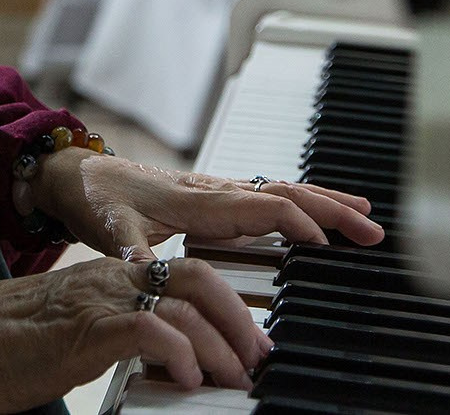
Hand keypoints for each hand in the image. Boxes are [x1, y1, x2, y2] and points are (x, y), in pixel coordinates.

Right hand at [0, 254, 268, 410]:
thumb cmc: (8, 345)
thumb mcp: (79, 335)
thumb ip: (121, 340)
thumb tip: (164, 371)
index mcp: (113, 280)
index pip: (185, 274)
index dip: (226, 303)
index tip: (249, 341)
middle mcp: (113, 281)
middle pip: (199, 277)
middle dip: (240, 316)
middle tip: (259, 356)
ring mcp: (101, 300)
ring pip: (183, 304)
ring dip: (221, 343)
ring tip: (237, 376)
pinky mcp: (87, 329)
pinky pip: (148, 329)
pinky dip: (179, 353)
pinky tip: (188, 379)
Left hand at [34, 147, 382, 260]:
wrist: (77, 174)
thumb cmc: (93, 197)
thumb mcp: (109, 230)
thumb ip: (131, 254)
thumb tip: (145, 275)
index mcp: (199, 199)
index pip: (263, 207)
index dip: (297, 224)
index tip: (328, 247)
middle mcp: (216, 190)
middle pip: (287, 192)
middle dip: (333, 208)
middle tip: (372, 228)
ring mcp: (218, 191)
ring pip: (284, 189)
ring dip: (326, 201)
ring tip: (364, 215)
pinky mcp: (215, 197)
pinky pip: (269, 195)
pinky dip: (302, 202)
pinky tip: (318, 213)